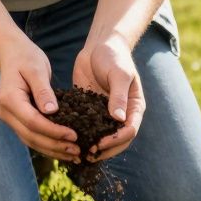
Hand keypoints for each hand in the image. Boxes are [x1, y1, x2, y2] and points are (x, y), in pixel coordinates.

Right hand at [0, 37, 79, 162]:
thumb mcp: (37, 69)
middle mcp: (6, 113)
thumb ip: (43, 90)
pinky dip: (48, 145)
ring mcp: (10, 119)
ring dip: (53, 150)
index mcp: (10, 100)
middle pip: (31, 136)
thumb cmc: (26, 58)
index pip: (33, 122)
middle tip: (78, 151)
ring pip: (31, 141)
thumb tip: (52, 112)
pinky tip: (64, 149)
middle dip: (55, 145)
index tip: (74, 135)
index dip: (54, 131)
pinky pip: (33, 137)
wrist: (12, 55)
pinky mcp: (18, 121)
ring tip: (75, 155)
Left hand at [73, 35, 144, 161]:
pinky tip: (67, 140)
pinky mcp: (91, 110)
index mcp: (133, 107)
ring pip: (102, 137)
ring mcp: (106, 113)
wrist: (100, 45)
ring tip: (78, 154)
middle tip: (88, 154)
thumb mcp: (118, 74)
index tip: (100, 143)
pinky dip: (80, 135)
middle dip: (105, 150)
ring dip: (93, 147)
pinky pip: (87, 126)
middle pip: (118, 140)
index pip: (130, 130)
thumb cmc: (114, 56)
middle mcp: (122, 114)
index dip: (116, 140)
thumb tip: (119, 119)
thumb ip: (118, 95)